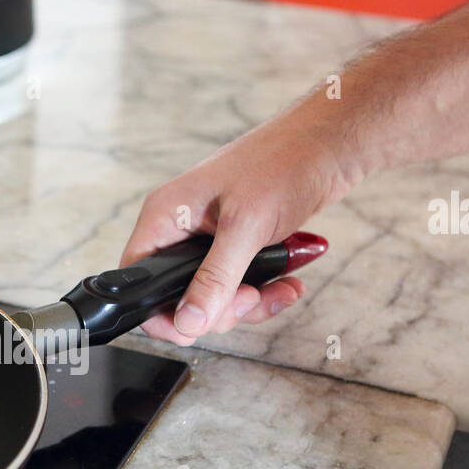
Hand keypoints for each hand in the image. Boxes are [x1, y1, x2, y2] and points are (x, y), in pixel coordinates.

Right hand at [120, 106, 361, 344]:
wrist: (329, 144)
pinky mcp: (237, 245)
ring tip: (279, 288)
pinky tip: (288, 282)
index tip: (195, 325)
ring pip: (213, 297)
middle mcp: (181, 228)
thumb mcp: (245, 227)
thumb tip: (189, 321)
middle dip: (219, 309)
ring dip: (249, 303)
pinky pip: (239, 285)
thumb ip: (214, 279)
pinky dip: (265, 291)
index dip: (162, 313)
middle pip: (179, 297)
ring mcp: (209, 238)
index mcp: (166, 216)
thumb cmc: (283, 162)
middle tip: (248, 297)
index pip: (139, 280)